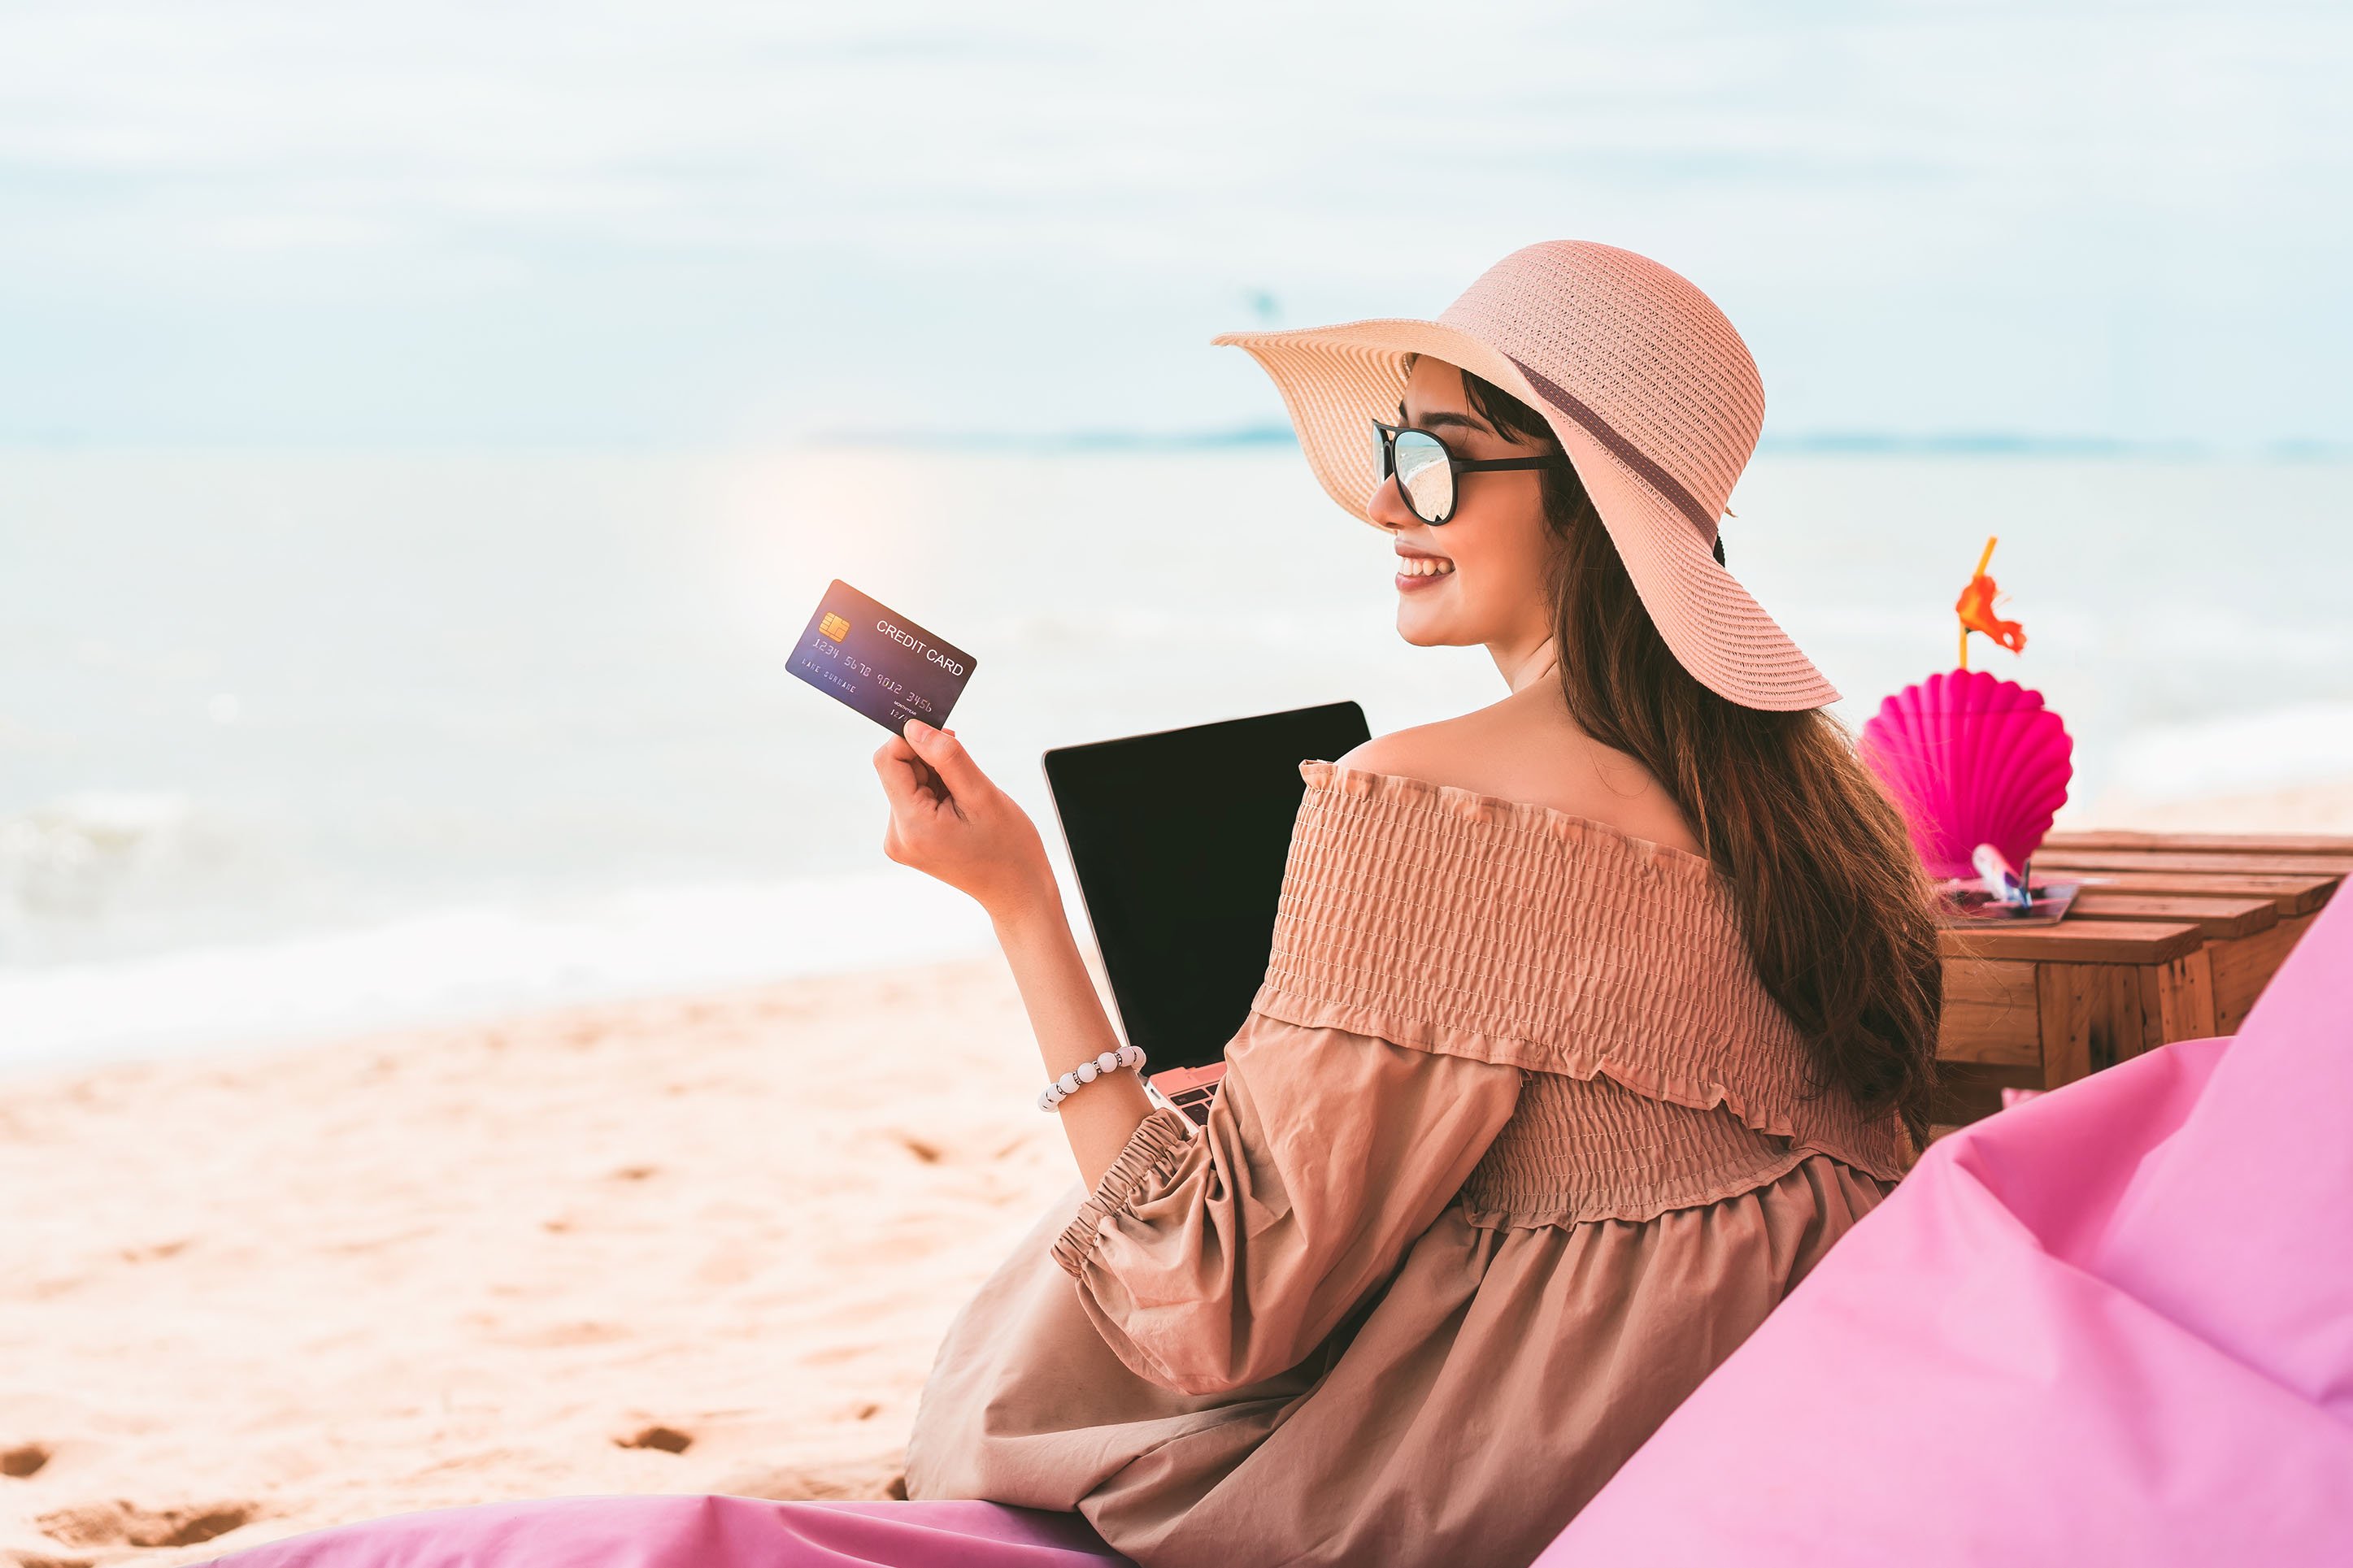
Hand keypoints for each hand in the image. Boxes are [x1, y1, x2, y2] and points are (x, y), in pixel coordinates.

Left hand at [873, 719, 1056, 918]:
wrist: (1017, 890)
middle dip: (931, 763)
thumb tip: (913, 727)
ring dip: (937, 779)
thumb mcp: (982, 794)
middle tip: (967, 781)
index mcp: (911, 825)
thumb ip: (946, 756)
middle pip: (898, 771)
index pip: (888, 760)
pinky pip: (914, 799)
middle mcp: (896, 835)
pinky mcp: (909, 841)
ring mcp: (901, 840)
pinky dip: (937, 793)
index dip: (914, 740)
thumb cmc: (1008, 846)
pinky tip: (960, 811)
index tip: (948, 739)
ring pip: (908, 782)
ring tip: (967, 803)